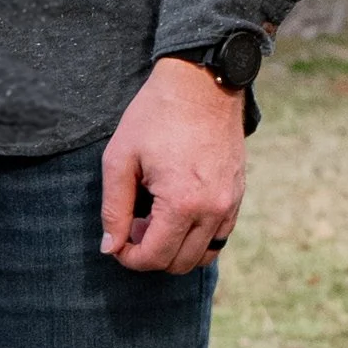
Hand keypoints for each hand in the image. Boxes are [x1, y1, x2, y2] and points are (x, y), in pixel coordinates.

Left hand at [99, 56, 249, 273]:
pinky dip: (198, 238)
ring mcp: (230, 204)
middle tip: (133, 224)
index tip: (116, 241)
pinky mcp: (238, 195)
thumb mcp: (120, 159)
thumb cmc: (155, 116)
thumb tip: (110, 247)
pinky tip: (177, 213)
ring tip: (155, 218)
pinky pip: (220, 237)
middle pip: (179, 263)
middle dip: (150, 254)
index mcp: (182, 203)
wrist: (200, 84)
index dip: (129, 257)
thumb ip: (114, 208)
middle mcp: (213, 210)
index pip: (154, 257)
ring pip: (203, 256)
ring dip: (175, 249)